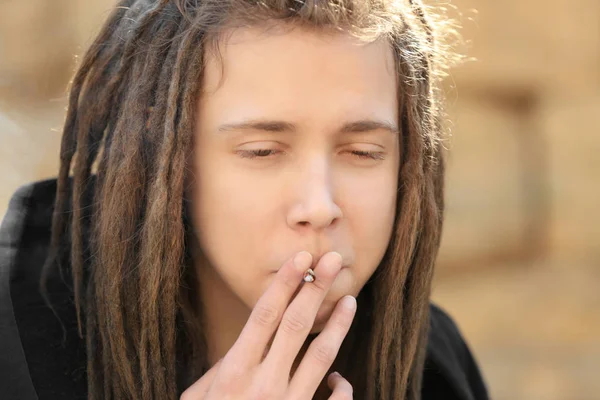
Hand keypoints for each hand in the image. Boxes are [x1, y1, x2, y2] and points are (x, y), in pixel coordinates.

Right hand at [180, 251, 356, 398]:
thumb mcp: (198, 396)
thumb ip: (224, 367)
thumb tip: (250, 343)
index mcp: (234, 371)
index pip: (264, 315)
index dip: (284, 283)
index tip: (301, 257)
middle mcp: (263, 385)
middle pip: (295, 326)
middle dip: (315, 289)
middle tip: (334, 260)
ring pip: (320, 359)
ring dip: (337, 326)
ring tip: (350, 299)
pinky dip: (341, 389)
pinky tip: (341, 379)